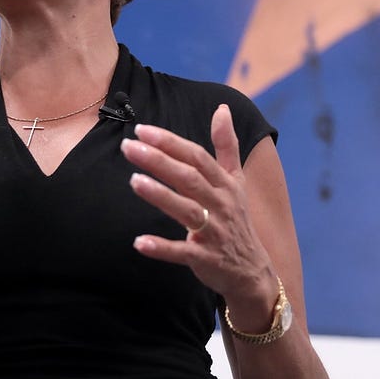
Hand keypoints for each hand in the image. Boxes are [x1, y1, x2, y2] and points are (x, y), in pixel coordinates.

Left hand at [123, 105, 275, 306]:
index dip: (170, 142)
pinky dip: (162, 248)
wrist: (251, 270)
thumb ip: (227, 145)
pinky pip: (183, 253)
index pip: (197, 157)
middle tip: (128, 147)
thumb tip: (222, 108)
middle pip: (189, 178)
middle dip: (159, 161)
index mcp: (225, 184)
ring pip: (187, 211)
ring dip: (161, 196)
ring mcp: (214, 232)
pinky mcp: (206, 259)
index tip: (142, 130)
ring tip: (134, 181)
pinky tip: (140, 242)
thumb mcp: (236, 180)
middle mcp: (221, 204)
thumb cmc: (236, 218)